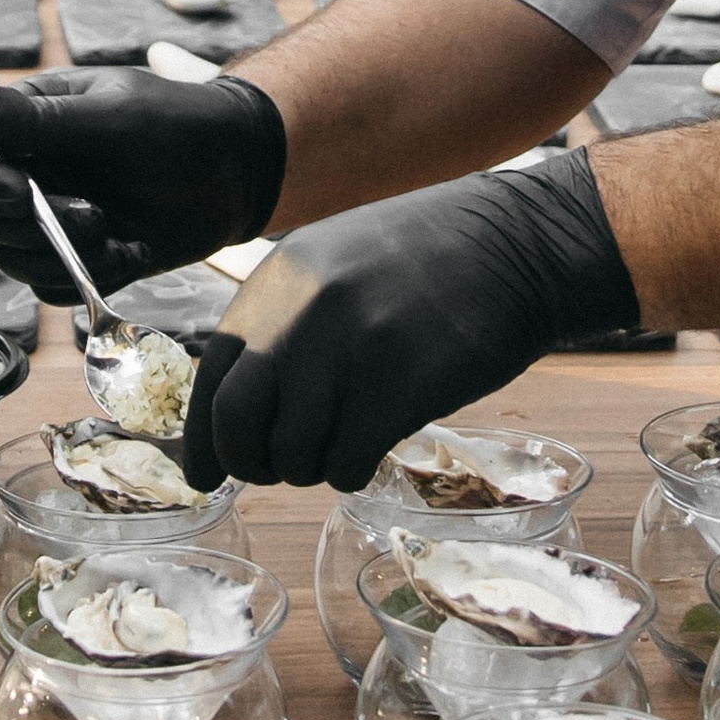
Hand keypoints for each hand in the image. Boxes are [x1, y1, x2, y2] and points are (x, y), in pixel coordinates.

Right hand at [0, 69, 288, 296]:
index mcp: (25, 121)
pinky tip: (127, 252)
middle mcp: (27, 170)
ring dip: (56, 253)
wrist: (238, 170)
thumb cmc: (179, 125)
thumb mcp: (116, 116)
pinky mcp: (78, 257)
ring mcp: (50, 217)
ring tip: (110, 228)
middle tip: (88, 214)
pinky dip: (84, 279)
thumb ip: (45, 120)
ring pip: (10, 257)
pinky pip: (51, 288)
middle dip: (25, 223)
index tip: (17, 192)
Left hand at [181, 151, 636, 490]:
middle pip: (238, 421)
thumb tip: (234, 409)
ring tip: (337, 451)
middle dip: (251, 462)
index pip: (210, 376)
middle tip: (279, 469)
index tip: (207, 474)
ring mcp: (349, 349)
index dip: (204, 437)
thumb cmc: (426, 262)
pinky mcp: (398, 387)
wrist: (515, 244)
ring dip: (308, 469)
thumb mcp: (333, 268)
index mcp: (277, 281)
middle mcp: (301, 313)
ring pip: (291, 452)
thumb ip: (282, 323)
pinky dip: (349, 473)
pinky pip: (344, 463)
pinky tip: (369, 450)